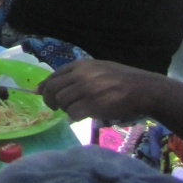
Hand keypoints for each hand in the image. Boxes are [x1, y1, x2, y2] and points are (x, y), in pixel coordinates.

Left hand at [38, 60, 163, 123]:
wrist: (142, 88)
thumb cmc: (121, 79)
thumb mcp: (97, 68)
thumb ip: (77, 75)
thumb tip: (56, 84)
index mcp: (80, 65)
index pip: (53, 75)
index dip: (45, 86)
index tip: (40, 93)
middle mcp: (80, 75)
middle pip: (53, 89)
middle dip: (50, 100)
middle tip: (55, 107)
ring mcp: (86, 89)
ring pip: (61, 102)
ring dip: (65, 109)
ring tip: (74, 110)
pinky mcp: (93, 104)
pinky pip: (73, 113)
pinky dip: (74, 117)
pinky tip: (82, 116)